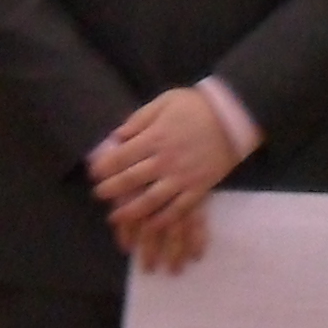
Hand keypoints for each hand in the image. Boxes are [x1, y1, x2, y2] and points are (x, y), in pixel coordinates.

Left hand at [91, 87, 235, 266]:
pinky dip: (162, 220)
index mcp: (155, 137)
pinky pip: (178, 209)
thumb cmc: (196, 106)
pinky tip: (149, 226)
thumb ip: (139, 119)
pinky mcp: (199, 188)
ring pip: (151, 200)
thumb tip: (117, 136)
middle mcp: (166, 160)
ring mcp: (183, 177)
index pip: (121, 157)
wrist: (234, 115)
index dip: (104, 167)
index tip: (93, 174)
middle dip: (111, 190)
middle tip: (98, 195)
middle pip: (132, 180)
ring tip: (115, 217)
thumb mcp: (164, 101)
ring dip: (131, 211)